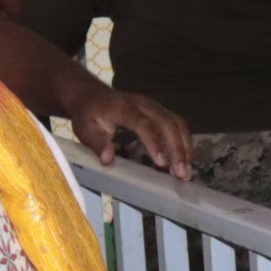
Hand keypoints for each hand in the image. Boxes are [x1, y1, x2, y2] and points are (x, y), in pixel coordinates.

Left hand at [58, 76, 193, 180]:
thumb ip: (96, 143)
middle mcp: (143, 103)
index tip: (161, 163)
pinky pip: (177, 124)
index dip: (154, 142)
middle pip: (167, 123)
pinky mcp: (160, 111)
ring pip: (177, 123)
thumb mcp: (84, 129)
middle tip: (182, 175)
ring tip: (186, 172)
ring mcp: (154, 106)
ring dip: (185, 147)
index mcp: (123, 107)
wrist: (91, 95)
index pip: (143, 123)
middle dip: (177, 149)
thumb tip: (108, 159)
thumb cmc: (88, 114)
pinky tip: (184, 161)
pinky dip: (184, 143)